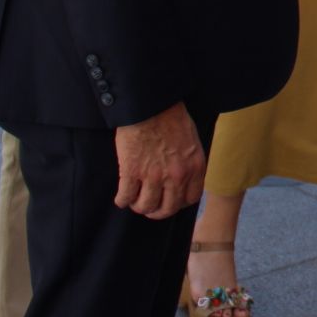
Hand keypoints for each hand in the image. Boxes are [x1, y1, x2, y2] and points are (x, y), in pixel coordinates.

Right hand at [114, 102, 205, 218]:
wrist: (150, 105)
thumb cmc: (171, 117)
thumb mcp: (191, 140)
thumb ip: (189, 161)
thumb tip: (183, 178)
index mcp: (194, 167)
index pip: (190, 199)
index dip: (179, 203)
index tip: (170, 201)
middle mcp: (176, 175)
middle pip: (167, 208)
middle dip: (157, 212)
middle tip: (150, 208)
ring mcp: (153, 176)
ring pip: (146, 206)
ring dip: (139, 206)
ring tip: (135, 201)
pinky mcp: (132, 172)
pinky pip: (126, 197)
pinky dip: (122, 200)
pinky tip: (121, 197)